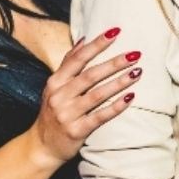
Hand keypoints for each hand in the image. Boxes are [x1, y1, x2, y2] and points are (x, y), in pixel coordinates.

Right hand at [28, 28, 141, 164]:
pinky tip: (130, 97)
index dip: (97, 44)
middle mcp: (59, 96)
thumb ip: (68, 63)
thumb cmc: (52, 112)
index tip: (116, 32)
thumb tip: (83, 39)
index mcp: (55, 82)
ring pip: (97, 94)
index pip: (78, 58)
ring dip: (119, 82)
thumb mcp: (54, 86)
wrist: (41, 146)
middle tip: (135, 54)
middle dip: (114, 63)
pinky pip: (100, 116)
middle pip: (90, 75)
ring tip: (137, 72)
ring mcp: (67, 114)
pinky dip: (116, 107)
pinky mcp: (76, 130)